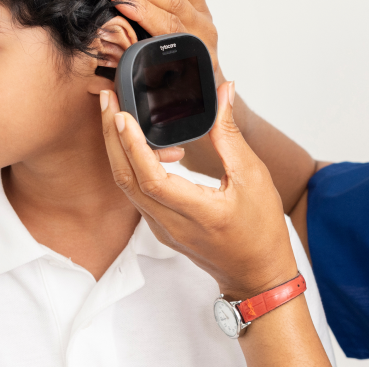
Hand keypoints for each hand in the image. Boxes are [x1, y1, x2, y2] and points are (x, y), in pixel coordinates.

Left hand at [99, 82, 298, 297]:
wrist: (256, 274)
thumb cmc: (261, 230)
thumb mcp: (253, 176)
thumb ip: (230, 134)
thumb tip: (224, 93)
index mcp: (199, 213)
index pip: (151, 179)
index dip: (132, 145)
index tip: (121, 114)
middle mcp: (172, 225)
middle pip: (127, 179)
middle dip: (112, 137)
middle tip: (107, 101)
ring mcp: (162, 229)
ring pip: (127, 186)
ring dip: (118, 149)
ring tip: (118, 116)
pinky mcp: (160, 228)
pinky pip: (137, 193)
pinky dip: (133, 165)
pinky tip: (142, 144)